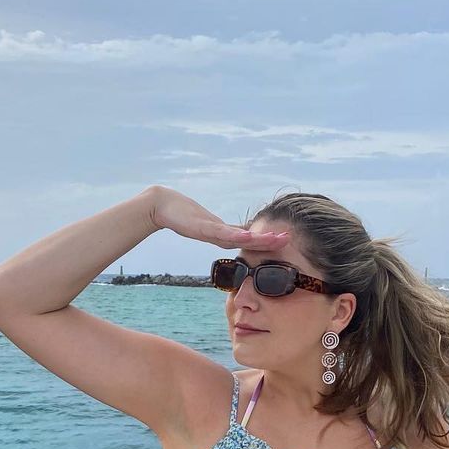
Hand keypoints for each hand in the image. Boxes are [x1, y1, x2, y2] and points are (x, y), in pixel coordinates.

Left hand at [146, 185, 290, 250]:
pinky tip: (247, 235)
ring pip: (238, 238)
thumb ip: (223, 226)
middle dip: (267, 242)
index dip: (265, 240)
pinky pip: (221, 232)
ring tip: (274, 239)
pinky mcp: (201, 228)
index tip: (284, 239)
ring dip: (257, 240)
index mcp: (222, 233)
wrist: (161, 207)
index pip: (248, 238)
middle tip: (287, 241)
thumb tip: (240, 229)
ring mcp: (211, 232)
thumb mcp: (208, 220)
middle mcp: (219, 235)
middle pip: (247, 240)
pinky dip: (235, 235)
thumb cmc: (183, 212)